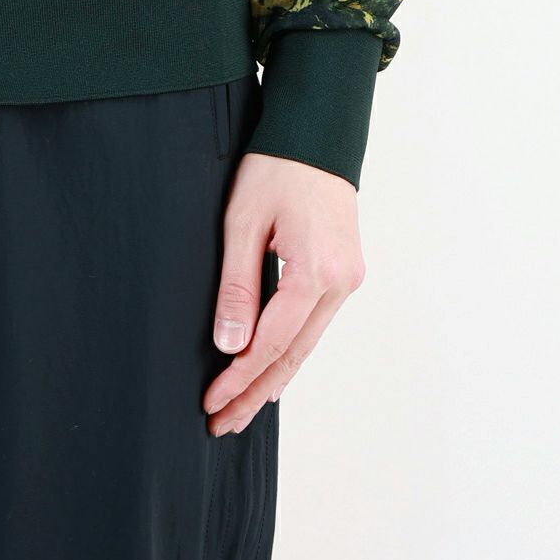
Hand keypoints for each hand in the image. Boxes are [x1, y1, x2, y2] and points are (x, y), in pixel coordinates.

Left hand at [203, 152, 364, 435]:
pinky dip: (289, 351)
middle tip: (222, 425)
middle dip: (255, 393)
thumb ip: (237, 285)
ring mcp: (348, 280)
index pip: (271, 342)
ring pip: (306, 344)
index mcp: (316, 272)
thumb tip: (229, 346)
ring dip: (273, 379)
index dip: (238, 377)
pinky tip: (270, 371)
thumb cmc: (275, 168)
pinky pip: (314, 325)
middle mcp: (341, 284)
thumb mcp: (242, 221)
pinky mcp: (345, 273)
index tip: (210, 402)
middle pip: (293, 355)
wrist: (316, 135)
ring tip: (241, 411)